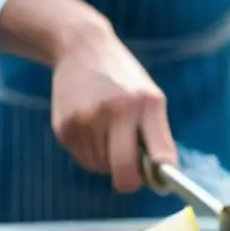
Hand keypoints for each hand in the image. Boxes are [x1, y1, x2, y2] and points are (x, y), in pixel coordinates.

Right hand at [49, 21, 177, 192]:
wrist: (82, 49)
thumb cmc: (125, 82)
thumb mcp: (152, 99)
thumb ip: (159, 138)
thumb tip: (165, 177)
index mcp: (144, 105)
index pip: (157, 156)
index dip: (158, 176)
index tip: (158, 181)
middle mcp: (114, 111)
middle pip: (124, 171)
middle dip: (130, 179)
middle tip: (132, 173)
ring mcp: (85, 120)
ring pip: (102, 168)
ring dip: (108, 162)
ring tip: (109, 134)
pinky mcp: (64, 128)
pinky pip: (84, 160)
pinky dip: (92, 154)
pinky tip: (93, 131)